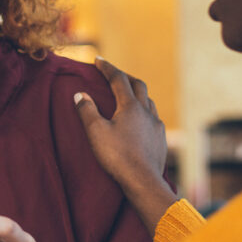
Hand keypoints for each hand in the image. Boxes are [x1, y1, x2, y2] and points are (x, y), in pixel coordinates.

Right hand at [74, 57, 175, 234]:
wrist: (143, 181)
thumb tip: (80, 94)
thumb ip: (87, 110)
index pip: (118, 79)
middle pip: (138, 85)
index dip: (107, 67)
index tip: (97, 60)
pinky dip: (144, 111)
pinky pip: (153, 117)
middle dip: (124, 77)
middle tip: (113, 75)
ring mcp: (156, 125)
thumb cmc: (117, 156)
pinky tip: (140, 120)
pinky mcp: (161, 139)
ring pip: (149, 101)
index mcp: (130, 106)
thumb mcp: (96, 132)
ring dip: (137, 94)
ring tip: (127, 96)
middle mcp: (146, 111)